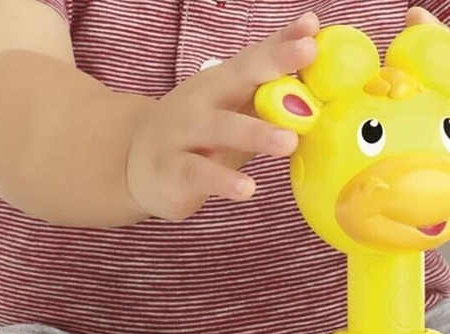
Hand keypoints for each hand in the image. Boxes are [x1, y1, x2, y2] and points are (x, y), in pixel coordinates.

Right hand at [126, 12, 318, 220]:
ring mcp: (185, 133)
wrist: (134, 161)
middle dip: (274, 62)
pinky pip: (200, 173)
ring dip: (256, 132)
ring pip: (222, 128)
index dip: (283, 42)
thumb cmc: (199, 133)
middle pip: (240, 76)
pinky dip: (223, 181)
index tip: (312, 28)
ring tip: (289, 141)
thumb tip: (314, 55)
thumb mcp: (233, 107)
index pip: (257, 56)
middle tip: (308, 52)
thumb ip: (270, 88)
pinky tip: (247, 188)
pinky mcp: (173, 170)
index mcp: (223, 82)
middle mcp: (204, 100)